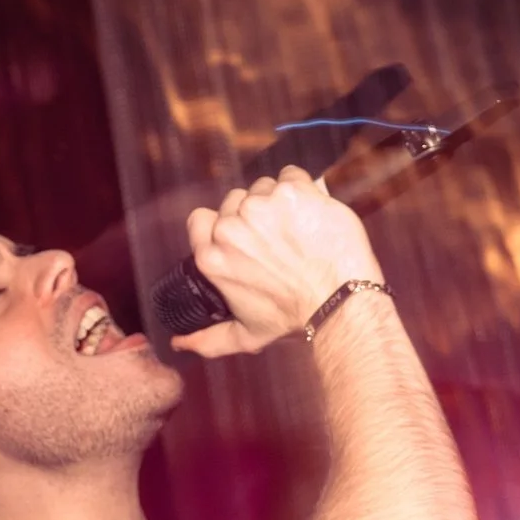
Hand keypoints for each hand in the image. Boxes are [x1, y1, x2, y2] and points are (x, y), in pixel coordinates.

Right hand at [170, 167, 381, 358]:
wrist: (339, 301)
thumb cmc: (294, 318)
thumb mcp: (246, 335)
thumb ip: (209, 339)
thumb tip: (179, 343)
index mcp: (213, 257)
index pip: (201, 219)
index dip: (222, 224)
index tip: (244, 236)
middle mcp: (231, 228)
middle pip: (235, 201)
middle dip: (254, 216)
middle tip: (279, 240)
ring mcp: (261, 206)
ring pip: (263, 187)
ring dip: (278, 202)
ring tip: (298, 230)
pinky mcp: (291, 191)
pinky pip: (291, 176)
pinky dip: (302, 190)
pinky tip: (311, 214)